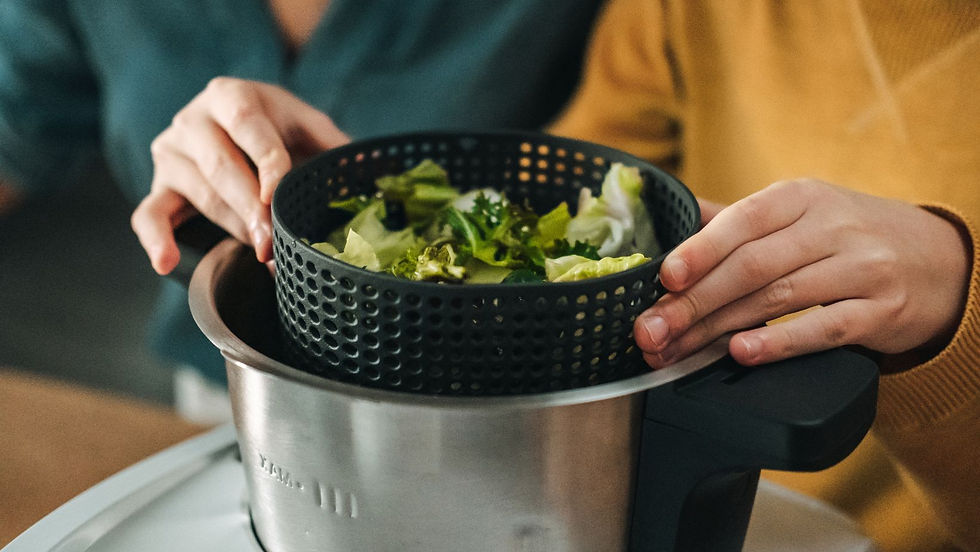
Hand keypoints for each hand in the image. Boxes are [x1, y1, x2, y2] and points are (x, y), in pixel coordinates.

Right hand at [132, 77, 349, 274]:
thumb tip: (375, 169)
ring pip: (198, 195)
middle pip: (221, 166)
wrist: (238, 131)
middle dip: (252, 208)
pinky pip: (149, 215)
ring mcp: (171, 153)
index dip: (266, 162)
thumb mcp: (310, 130)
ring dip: (233, 228)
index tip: (279, 196)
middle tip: (275, 241)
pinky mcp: (158, 186)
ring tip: (263, 256)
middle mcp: (193, 119)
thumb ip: (337, 147)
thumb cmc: (280, 133)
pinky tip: (166, 262)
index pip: (248, 126)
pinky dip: (156, 240)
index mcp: (231, 96)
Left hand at [635, 179, 971, 367]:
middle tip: (652, 330)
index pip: (743, 220)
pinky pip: (823, 329)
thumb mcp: (799, 212)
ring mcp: (861, 268)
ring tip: (677, 348)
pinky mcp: (881, 311)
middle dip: (694, 302)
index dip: (700, 250)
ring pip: (779, 298)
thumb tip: (676, 217)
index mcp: (800, 198)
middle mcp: (831, 227)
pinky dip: (779, 342)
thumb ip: (737, 219)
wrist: (938, 259)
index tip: (664, 278)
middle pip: (752, 266)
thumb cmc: (848, 236)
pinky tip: (742, 352)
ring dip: (719, 328)